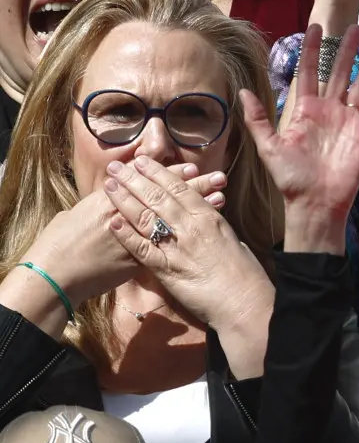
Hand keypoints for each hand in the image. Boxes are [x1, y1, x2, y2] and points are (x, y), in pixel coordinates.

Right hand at [18, 165, 226, 308]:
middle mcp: (127, 213)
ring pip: (174, 218)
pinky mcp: (140, 260)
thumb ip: (98, 204)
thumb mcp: (77, 214)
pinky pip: (171, 244)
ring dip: (199, 206)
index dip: (171, 174)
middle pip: (167, 196)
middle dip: (195, 185)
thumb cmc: (57, 243)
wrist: (54, 275)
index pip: (147, 181)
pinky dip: (190, 234)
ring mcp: (136, 237)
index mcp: (109, 199)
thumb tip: (108, 196)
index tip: (192, 167)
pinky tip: (205, 228)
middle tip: (218, 176)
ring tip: (221, 194)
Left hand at [102, 158, 270, 333]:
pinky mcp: (167, 269)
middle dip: (134, 179)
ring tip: (108, 186)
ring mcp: (178, 247)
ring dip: (125, 200)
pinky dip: (126, 234)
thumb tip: (209, 214)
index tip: (142, 162)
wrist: (243, 300)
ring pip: (147, 217)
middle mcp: (192, 227)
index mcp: (209, 217)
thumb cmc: (245, 273)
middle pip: (158, 197)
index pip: (179, 188)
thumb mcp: (232, 241)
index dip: (158, 173)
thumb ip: (215, 226)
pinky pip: (142, 248)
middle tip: (116, 167)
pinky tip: (113, 222)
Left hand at [242, 24, 358, 252]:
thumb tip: (243, 91)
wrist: (315, 203)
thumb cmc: (290, 178)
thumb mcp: (269, 148)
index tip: (316, 27)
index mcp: (305, 110)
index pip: (309, 72)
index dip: (312, 50)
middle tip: (353, 26)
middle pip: (338, 72)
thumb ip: (258, 119)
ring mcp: (349, 120)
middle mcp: (329, 110)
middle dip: (345, 49)